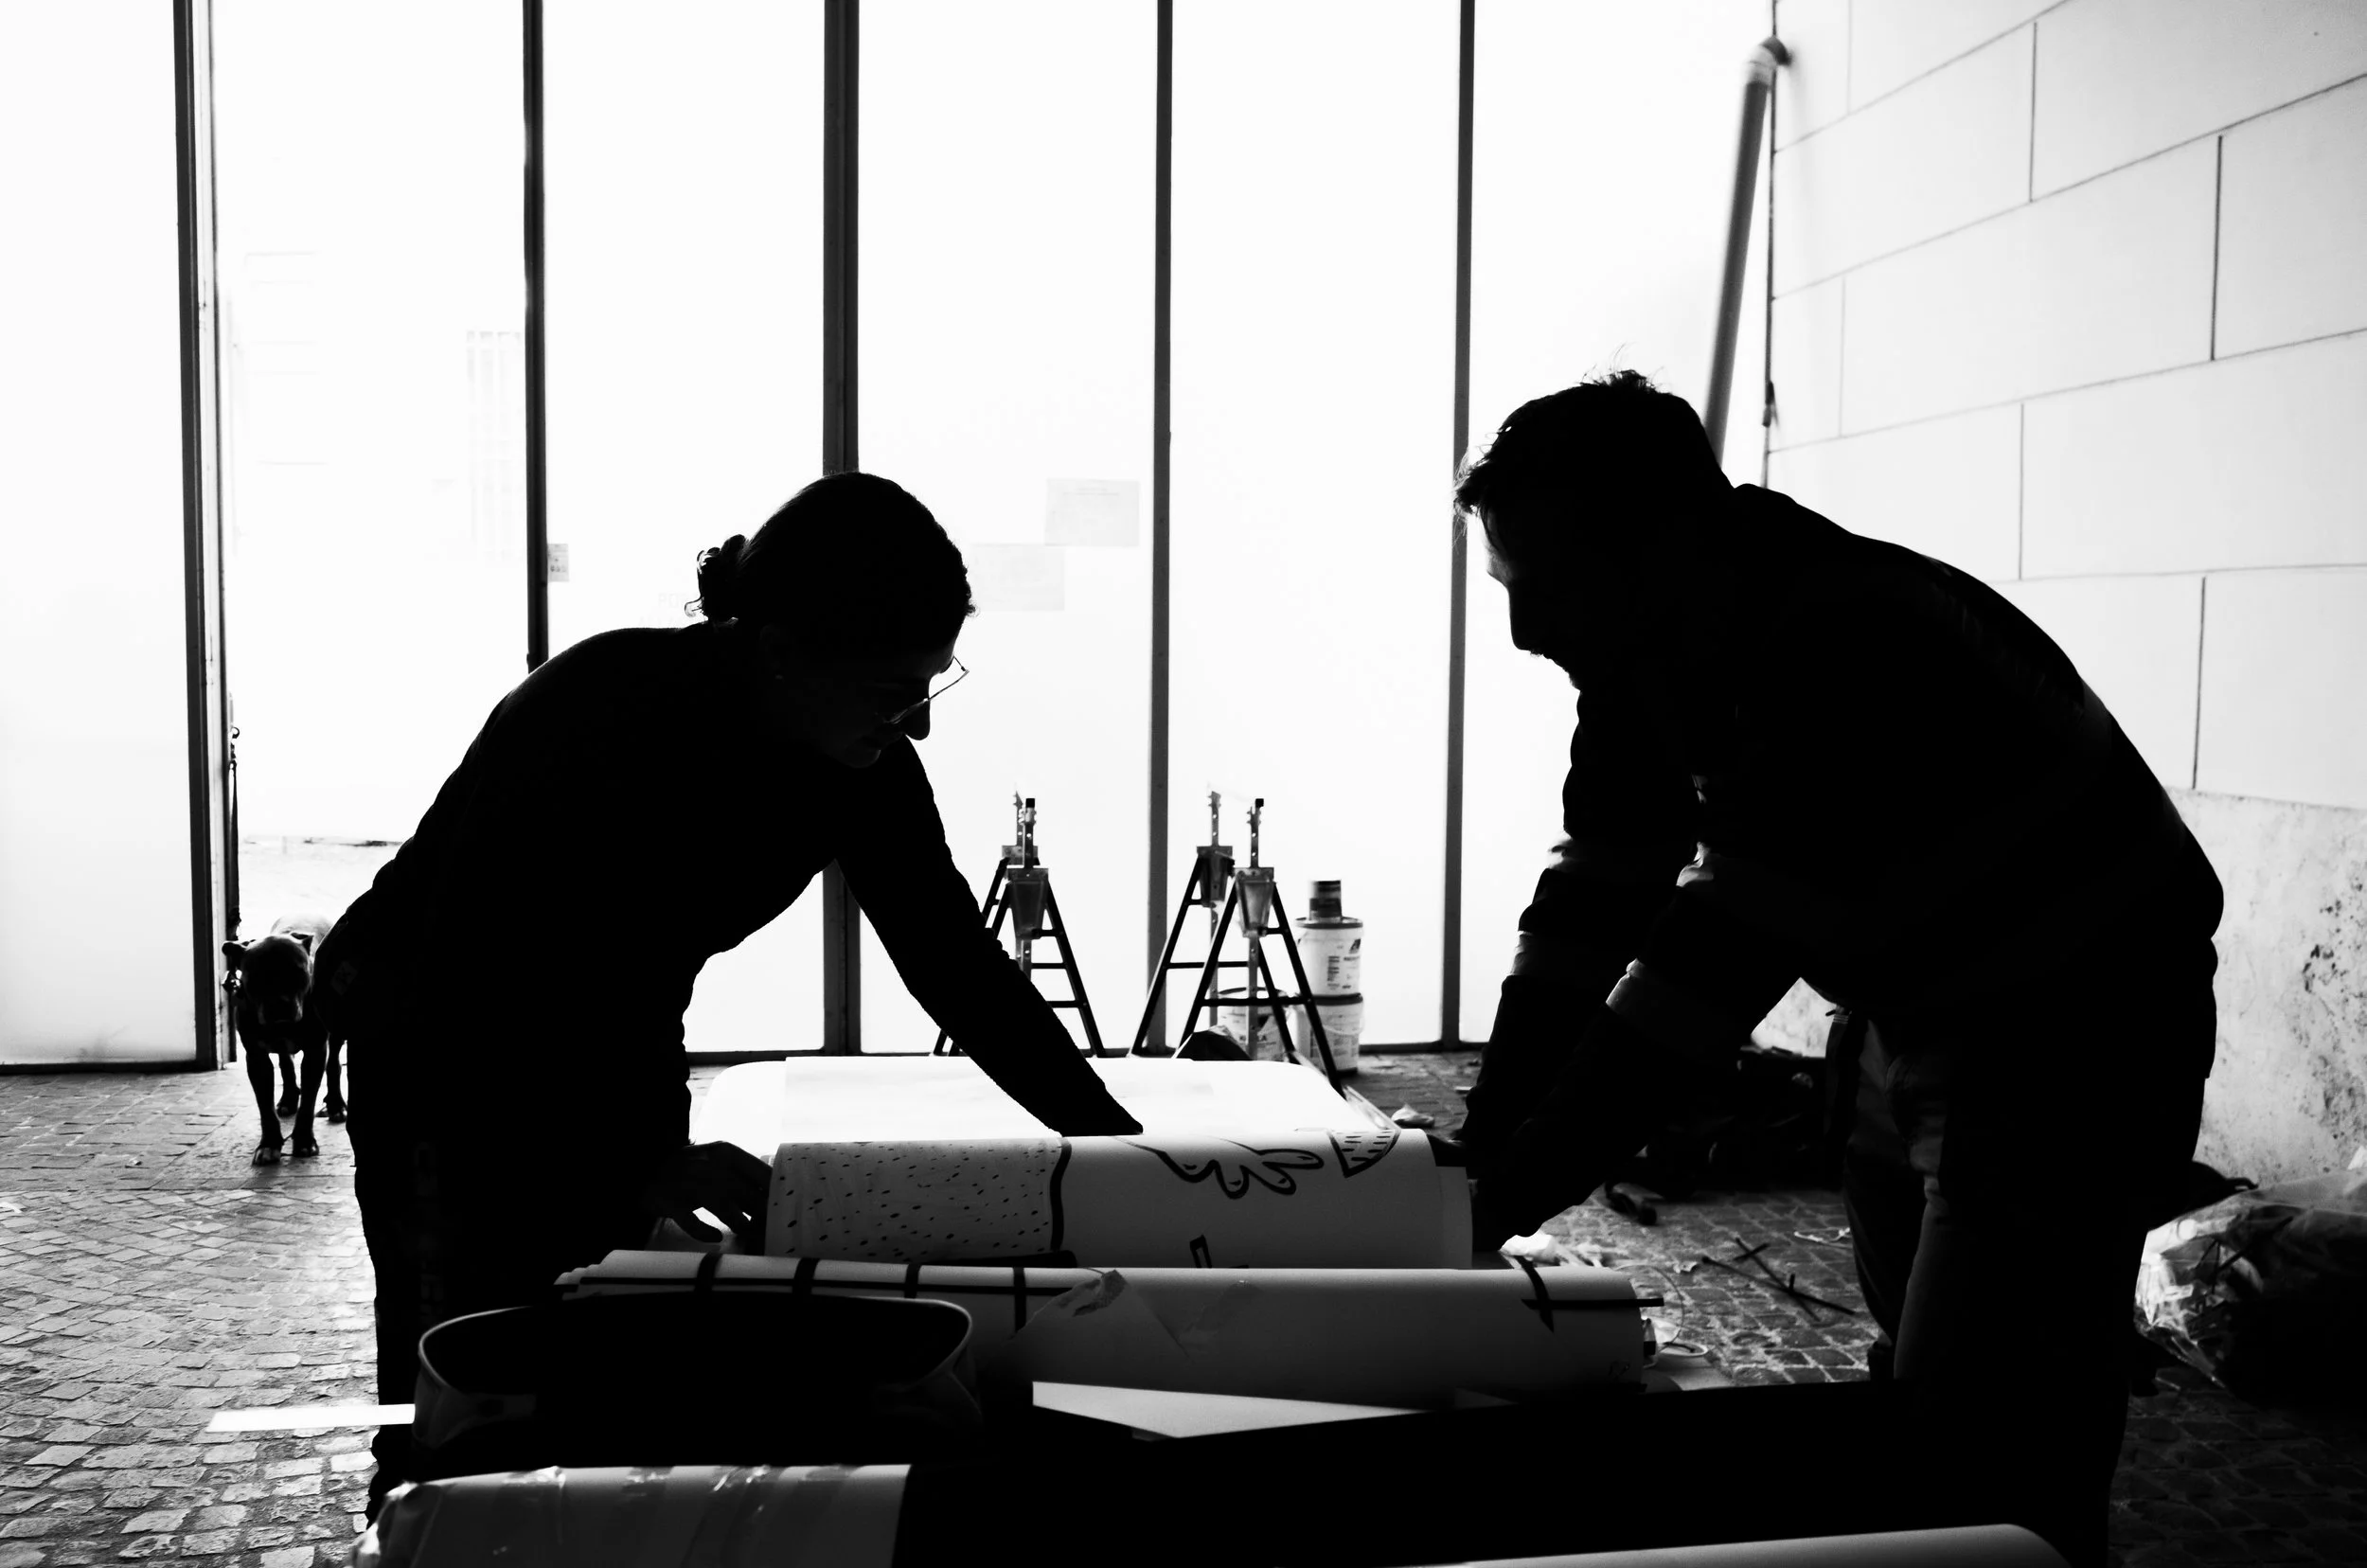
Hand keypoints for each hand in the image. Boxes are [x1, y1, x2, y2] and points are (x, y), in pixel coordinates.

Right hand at [637, 1140, 772, 1247]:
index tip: (784, 1208)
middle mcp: (708, 1164)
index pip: (758, 1171)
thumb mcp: (718, 1161)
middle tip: (770, 1228)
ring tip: (749, 1233)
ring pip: (719, 1202)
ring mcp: (687, 1182)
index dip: (773, 1192)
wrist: (645, 1169)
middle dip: (759, 1212)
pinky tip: (716, 1238)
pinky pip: (688, 1219)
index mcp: (725, 1152)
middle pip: (743, 1190)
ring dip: (738, 1221)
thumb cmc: (691, 1168)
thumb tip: (774, 1193)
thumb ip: (743, 1174)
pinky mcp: (669, 1201)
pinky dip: (703, 1230)